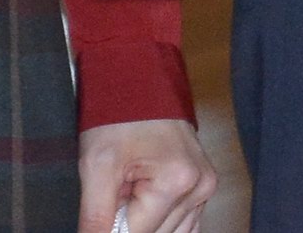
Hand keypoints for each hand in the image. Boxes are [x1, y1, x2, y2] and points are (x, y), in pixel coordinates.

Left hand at [80, 118, 215, 232]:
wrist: (141, 84)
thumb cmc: (120, 117)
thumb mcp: (96, 167)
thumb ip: (95, 218)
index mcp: (177, 182)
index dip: (110, 230)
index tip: (100, 211)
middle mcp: (200, 187)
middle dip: (128, 224)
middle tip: (114, 193)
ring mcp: (206, 187)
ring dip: (144, 223)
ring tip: (128, 193)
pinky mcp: (204, 186)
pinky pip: (185, 224)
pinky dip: (162, 224)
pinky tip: (143, 207)